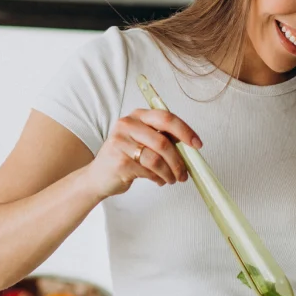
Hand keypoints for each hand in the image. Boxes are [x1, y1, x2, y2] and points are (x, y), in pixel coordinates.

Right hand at [81, 108, 201, 199]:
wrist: (98, 177)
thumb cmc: (124, 157)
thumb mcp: (142, 140)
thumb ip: (162, 137)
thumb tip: (190, 146)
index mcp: (137, 116)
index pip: (166, 118)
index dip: (185, 131)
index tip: (197, 145)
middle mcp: (127, 125)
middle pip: (163, 142)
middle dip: (179, 161)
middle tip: (185, 173)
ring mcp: (121, 142)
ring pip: (157, 159)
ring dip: (170, 173)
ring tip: (172, 179)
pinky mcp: (120, 161)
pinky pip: (148, 171)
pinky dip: (159, 178)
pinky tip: (159, 180)